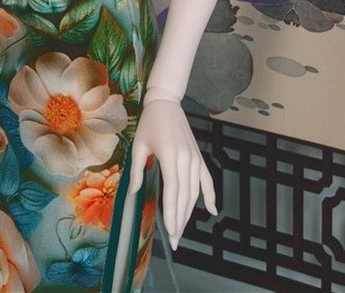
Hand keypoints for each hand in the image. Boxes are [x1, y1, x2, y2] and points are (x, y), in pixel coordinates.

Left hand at [128, 100, 216, 249]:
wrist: (166, 103)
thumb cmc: (149, 123)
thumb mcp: (138, 145)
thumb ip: (137, 170)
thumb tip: (132, 193)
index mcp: (170, 156)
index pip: (173, 192)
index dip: (172, 213)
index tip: (170, 232)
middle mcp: (186, 160)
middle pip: (185, 196)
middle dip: (180, 220)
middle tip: (175, 240)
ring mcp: (195, 159)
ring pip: (195, 192)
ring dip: (189, 212)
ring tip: (182, 230)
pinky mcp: (198, 157)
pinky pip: (207, 180)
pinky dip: (211, 196)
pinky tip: (212, 211)